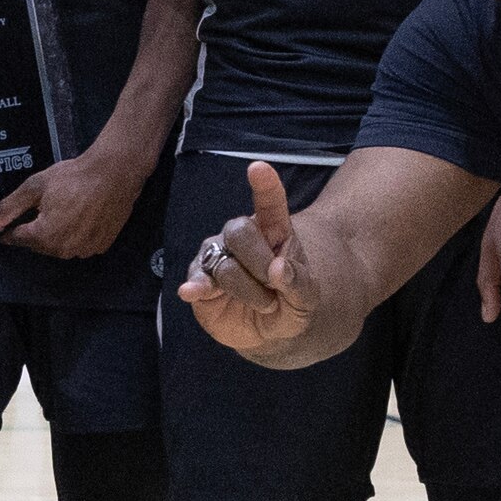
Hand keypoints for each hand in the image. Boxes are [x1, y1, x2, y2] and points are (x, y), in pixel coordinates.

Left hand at [0, 133, 151, 260]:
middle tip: (39, 209)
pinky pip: (79, 244)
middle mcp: (64, 249)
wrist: (115, 173)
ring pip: (59, 246)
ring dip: (55, 233)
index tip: (3, 227)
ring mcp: (84, 249)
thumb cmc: (74, 177)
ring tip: (61, 210)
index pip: (17, 239)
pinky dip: (75, 234)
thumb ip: (9, 207)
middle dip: (34, 229)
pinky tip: (78, 215)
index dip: (8, 231)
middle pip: (38, 244)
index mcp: (44, 236)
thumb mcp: (35, 187)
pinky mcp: (101, 245)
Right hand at [175, 159, 325, 361]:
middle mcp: (242, 237)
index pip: (269, 204)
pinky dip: (197, 286)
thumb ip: (299, 283)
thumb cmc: (288, 304)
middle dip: (259, 265)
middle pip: (239, 231)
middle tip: (275, 291)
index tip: (258, 168)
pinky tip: (193, 292)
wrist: (266, 331)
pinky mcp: (199, 279)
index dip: (265, 186)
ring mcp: (218, 256)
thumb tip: (278, 269)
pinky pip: (196, 278)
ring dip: (247, 291)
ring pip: (224, 263)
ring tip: (262, 305)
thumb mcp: (307, 299)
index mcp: (274, 232)